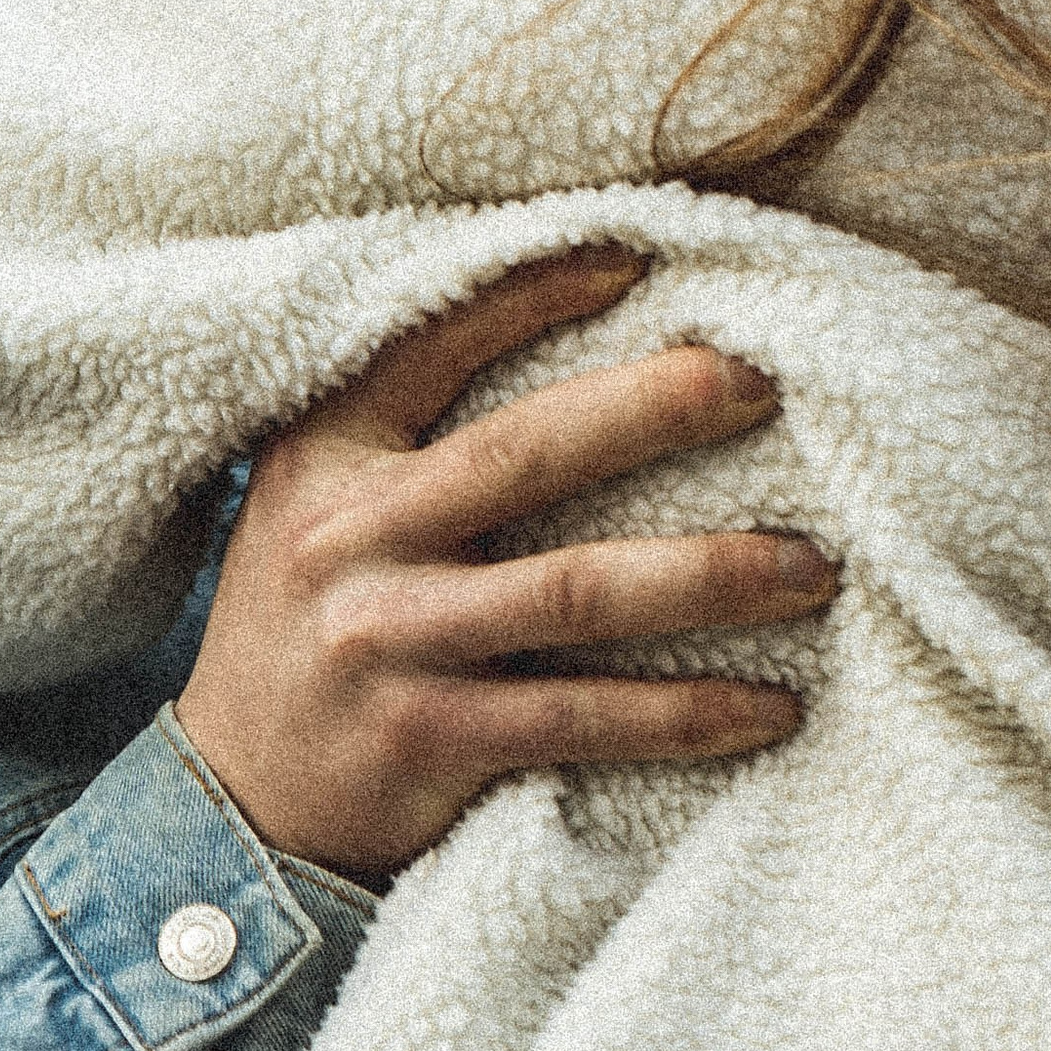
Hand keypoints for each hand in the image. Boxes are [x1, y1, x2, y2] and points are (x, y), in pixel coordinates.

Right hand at [173, 249, 835, 880]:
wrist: (238, 798)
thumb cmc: (316, 623)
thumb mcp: (323, 502)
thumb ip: (412, 433)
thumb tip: (580, 338)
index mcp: (327, 454)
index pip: (433, 345)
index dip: (535, 292)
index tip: (639, 253)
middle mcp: (350, 538)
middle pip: (528, 454)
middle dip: (657, 408)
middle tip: (764, 382)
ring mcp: (388, 641)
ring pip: (576, 591)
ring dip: (710, 576)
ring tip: (812, 566)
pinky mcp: (428, 740)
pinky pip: (583, 718)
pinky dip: (685, 712)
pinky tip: (769, 707)